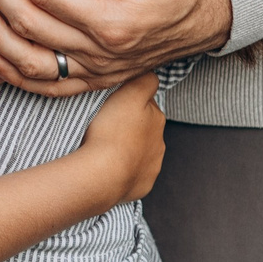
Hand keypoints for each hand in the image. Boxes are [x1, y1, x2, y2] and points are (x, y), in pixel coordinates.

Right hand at [79, 73, 166, 202]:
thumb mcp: (130, 93)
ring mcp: (151, 168)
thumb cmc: (112, 132)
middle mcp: (159, 145)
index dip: (130, 104)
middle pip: (143, 130)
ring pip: (139, 153)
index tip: (114, 107)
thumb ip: (145, 80)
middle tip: (107, 127)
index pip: (147, 105)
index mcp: (157, 120)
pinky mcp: (141, 186)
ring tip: (105, 149)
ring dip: (127, 150)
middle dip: (130, 128)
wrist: (102, 174)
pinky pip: (133, 175)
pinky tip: (109, 167)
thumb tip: (152, 75)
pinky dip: (123, 171)